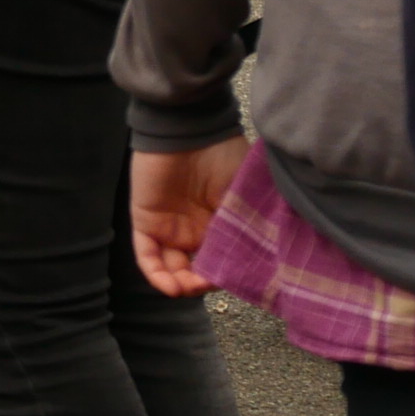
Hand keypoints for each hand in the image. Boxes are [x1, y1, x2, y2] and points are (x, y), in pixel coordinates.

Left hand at [131, 138, 249, 298]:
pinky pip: (147, 254)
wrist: (188, 127)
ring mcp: (170, 226)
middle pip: (197, 269)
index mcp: (222, 223)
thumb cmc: (223, 154)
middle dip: (203, 284)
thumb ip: (253, 225)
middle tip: (211, 285)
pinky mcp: (146, 220)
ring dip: (180, 285)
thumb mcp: (245, 195)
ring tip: (189, 289)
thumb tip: (268, 261)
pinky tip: (170, 287)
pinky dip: (156, 274)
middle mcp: (196, 228)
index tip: (240, 283)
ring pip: (171, 267)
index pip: (224, 260)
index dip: (229, 275)